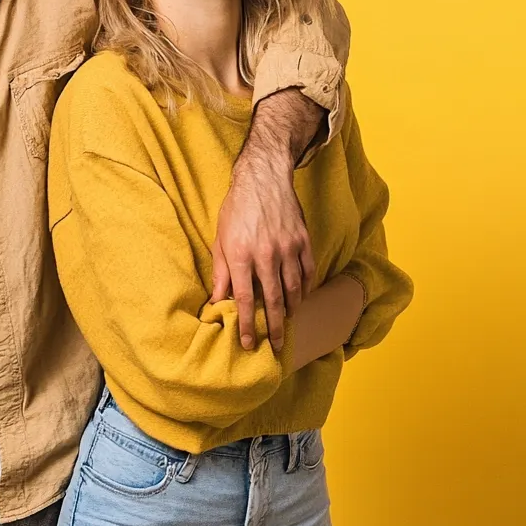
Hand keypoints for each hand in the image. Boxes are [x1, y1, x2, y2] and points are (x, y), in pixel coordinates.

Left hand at [211, 155, 314, 352]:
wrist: (263, 179)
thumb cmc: (237, 209)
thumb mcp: (221, 238)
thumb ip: (220, 271)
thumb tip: (216, 300)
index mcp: (241, 254)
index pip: (244, 299)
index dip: (247, 324)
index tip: (249, 343)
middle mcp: (266, 254)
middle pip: (273, 300)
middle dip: (274, 327)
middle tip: (277, 346)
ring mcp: (288, 248)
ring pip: (294, 289)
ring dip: (291, 309)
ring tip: (287, 322)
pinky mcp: (303, 240)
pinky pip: (308, 271)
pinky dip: (306, 288)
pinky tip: (301, 297)